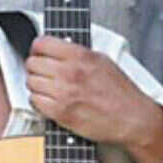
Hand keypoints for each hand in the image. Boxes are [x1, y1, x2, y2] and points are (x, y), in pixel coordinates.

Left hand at [24, 35, 160, 148]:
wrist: (132, 119)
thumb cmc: (121, 93)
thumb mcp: (102, 61)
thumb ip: (78, 53)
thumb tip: (58, 48)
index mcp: (81, 56)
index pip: (42, 44)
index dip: (37, 48)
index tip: (38, 52)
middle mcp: (70, 72)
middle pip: (32, 63)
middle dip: (35, 67)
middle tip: (43, 72)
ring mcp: (63, 93)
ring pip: (30, 82)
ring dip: (37, 85)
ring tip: (49, 88)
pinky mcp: (60, 112)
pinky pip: (34, 101)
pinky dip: (38, 102)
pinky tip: (50, 100)